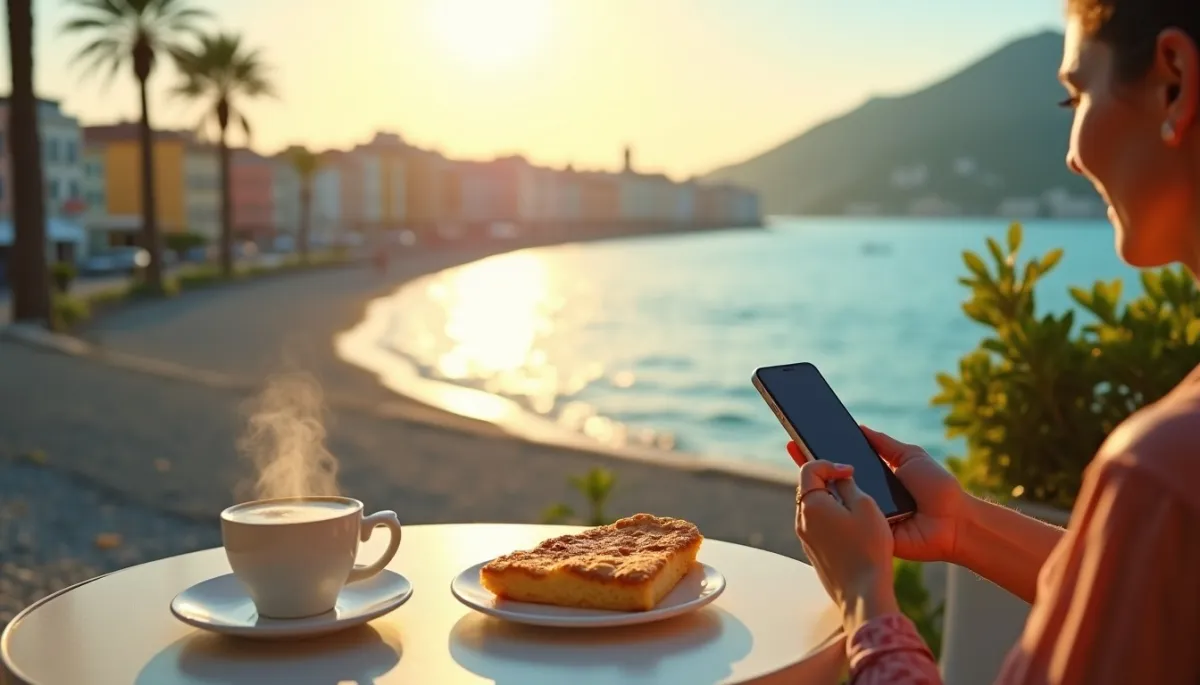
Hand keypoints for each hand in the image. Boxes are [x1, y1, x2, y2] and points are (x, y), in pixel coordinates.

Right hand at [787, 425, 966, 562]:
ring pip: (837, 501)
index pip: (843, 463)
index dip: (824, 452)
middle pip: (834, 481)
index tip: (803, 437)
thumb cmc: (939, 489)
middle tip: (792, 446)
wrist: (955, 523)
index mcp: (876, 478)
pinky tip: (820, 496)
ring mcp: (865, 516)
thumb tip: (859, 427)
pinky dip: (836, 511)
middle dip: (814, 466)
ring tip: (803, 466)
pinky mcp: (867, 533)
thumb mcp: (911, 457)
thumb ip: (885, 444)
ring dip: (822, 487)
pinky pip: (848, 521)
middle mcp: (867, 496)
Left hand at [794, 460, 898, 633]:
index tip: (849, 472)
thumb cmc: (868, 548)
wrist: (863, 592)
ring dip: (830, 500)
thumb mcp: (865, 506)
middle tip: (851, 484)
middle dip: (828, 481)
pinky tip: (852, 528)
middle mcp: (801, 521)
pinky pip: (817, 526)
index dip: (830, 464)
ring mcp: (805, 539)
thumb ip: (849, 486)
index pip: (809, 469)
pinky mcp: (813, 552)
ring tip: (855, 506)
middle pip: (808, 488)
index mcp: (811, 505)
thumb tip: (839, 478)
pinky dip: (830, 519)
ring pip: (812, 508)